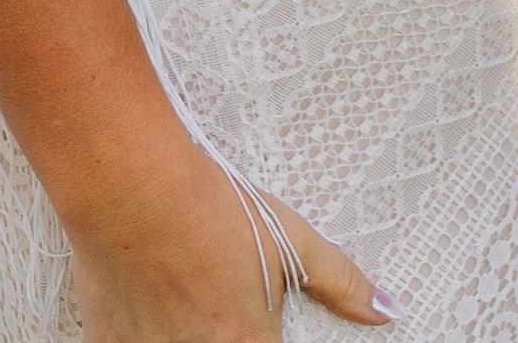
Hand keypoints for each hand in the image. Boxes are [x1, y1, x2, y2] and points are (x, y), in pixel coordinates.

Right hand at [69, 133, 389, 339]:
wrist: (132, 189)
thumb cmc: (208, 211)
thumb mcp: (291, 242)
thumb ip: (341, 283)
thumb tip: (385, 310)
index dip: (267, 340)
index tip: (263, 328)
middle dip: (229, 333)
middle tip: (221, 304)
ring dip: (190, 334)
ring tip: (190, 297)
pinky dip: (149, 334)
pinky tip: (153, 306)